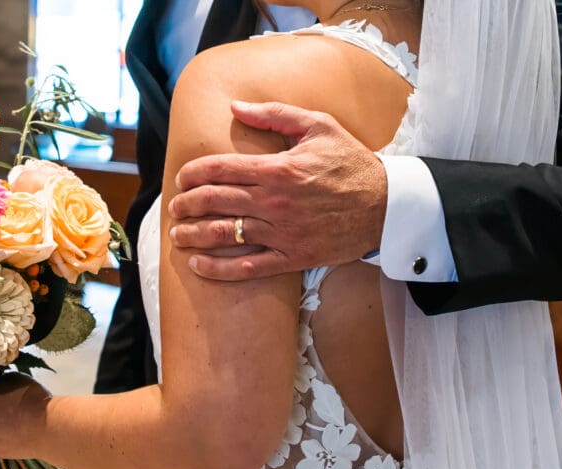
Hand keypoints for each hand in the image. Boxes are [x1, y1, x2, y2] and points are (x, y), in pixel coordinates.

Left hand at [168, 101, 387, 280]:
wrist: (387, 205)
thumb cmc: (352, 162)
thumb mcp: (318, 126)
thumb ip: (274, 114)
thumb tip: (235, 107)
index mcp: (277, 168)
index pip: (219, 169)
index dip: (192, 174)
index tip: (180, 178)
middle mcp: (274, 202)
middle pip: (213, 202)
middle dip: (185, 204)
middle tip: (174, 206)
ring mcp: (281, 233)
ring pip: (223, 235)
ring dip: (192, 235)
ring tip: (177, 234)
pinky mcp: (291, 258)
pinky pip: (246, 268)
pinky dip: (217, 269)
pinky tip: (197, 264)